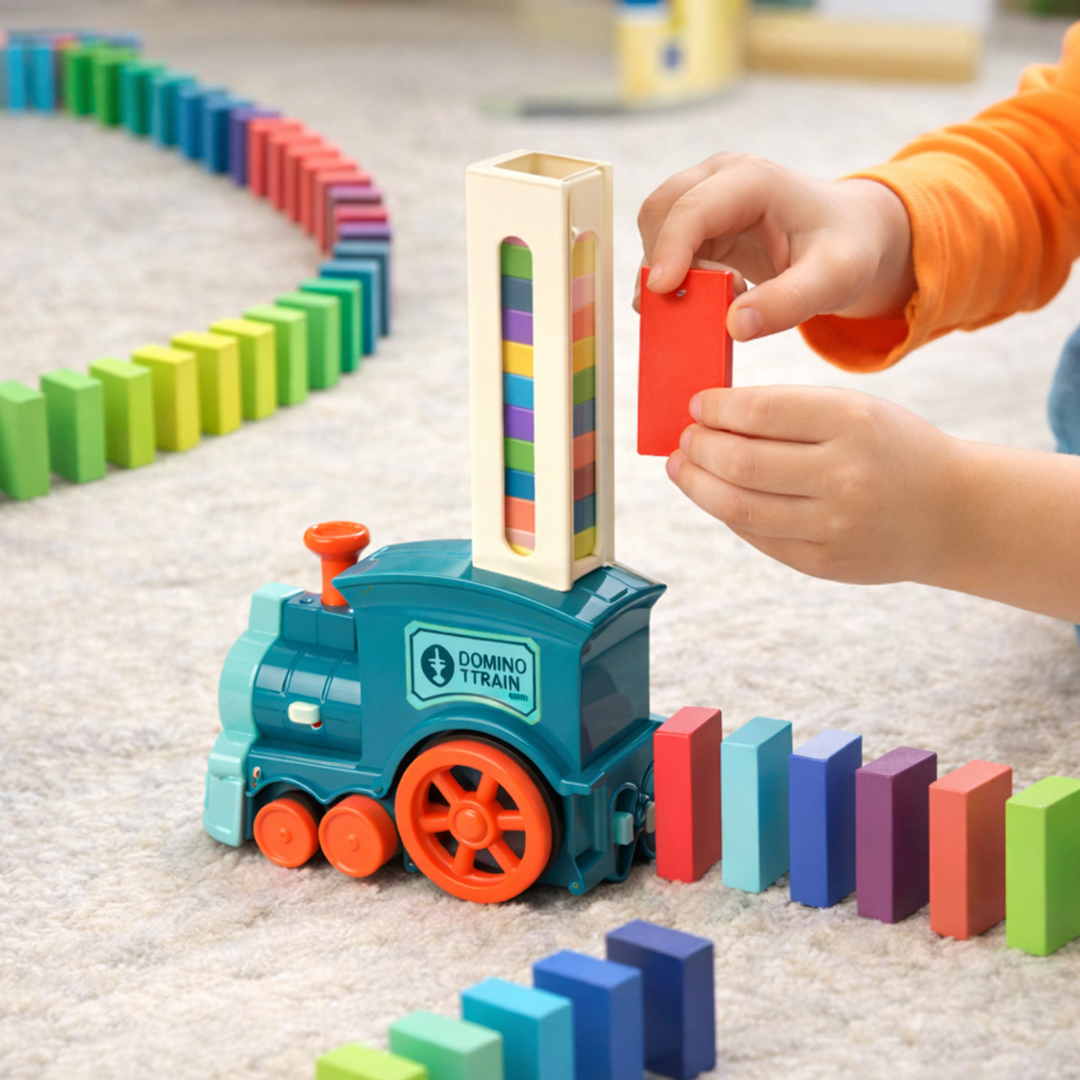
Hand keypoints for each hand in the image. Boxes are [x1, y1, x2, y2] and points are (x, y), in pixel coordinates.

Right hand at [636, 154, 915, 340]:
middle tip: (693, 307)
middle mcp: (720, 178)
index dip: (670, 250)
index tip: (661, 292)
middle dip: (662, 262)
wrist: (851, 236)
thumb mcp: (834, 280)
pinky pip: (664, 249)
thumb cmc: (846, 250)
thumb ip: (788, 303)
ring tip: (709, 303)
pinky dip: (671, 279)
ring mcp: (705, 197)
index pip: (692, 208)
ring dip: (666, 274)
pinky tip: (703, 301)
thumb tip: (735, 326)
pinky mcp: (698, 223)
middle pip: (660, 212)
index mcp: (753, 180)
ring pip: (654, 231)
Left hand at [667, 384, 960, 585]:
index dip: (715, 409)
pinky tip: (715, 496)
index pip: (759, 412)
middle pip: (741, 463)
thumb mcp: (856, 410)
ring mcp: (834, 525)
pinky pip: (757, 536)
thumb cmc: (890, 449)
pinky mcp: (824, 562)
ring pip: (738, 507)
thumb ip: (787, 411)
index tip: (698, 405)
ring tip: (683, 467)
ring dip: (698, 485)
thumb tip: (708, 417)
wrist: (953, 513)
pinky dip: (726, 513)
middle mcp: (844, 474)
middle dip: (699, 447)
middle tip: (685, 438)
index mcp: (853, 421)